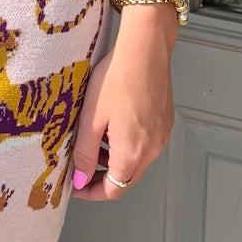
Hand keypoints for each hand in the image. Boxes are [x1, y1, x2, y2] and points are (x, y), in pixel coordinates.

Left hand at [71, 9, 176, 199]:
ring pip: (136, 162)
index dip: (92, 192)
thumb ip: (84, 153)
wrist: (145, 49)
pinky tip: (113, 126)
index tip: (76, 186)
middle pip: (126, 179)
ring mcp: (162, 136)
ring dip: (114, 160)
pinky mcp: (165, 122)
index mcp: (132, 153)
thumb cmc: (116, 79)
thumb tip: (79, 179)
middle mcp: (153, 150)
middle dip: (102, 178)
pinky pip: (145, 145)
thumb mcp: (91, 118)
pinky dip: (127, 145)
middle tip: (80, 166)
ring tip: (93, 141)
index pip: (113, 190)